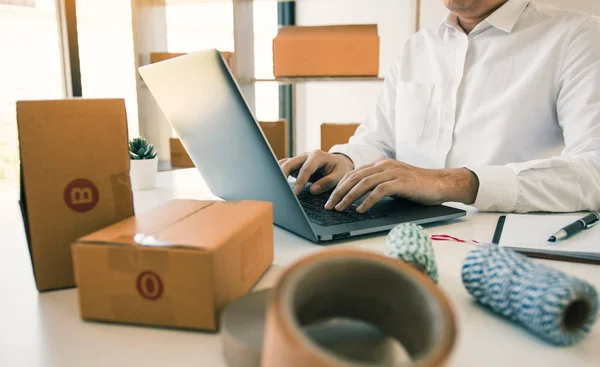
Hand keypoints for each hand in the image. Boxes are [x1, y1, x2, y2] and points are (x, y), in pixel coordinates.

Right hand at [279, 150, 354, 194]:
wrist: (339, 162)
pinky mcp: (296, 164)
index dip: (299, 182)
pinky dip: (279, 173)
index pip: (305, 169)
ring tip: (275, 186)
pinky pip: (285, 166)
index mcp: (318, 156)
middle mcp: (306, 155)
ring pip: (284, 164)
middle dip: (283, 176)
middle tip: (280, 189)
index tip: (295, 194)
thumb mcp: (339, 176)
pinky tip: (276, 183)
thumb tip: (313, 190)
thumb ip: (327, 182)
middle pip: (290, 163)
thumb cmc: (340, 169)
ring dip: (279, 174)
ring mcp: (300, 159)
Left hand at [324, 158, 478, 212]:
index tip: (330, 198)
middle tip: (329, 205)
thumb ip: (378, 185)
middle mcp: (384, 165)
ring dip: (349, 197)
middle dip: (339, 192)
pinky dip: (367, 201)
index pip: (353, 173)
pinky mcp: (401, 182)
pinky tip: (360, 210)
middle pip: (354, 177)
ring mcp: (392, 172)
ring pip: (364, 184)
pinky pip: (379, 191)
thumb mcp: (393, 182)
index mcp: (380, 164)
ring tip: (340, 209)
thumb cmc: (417, 187)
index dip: (339, 185)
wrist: (441, 183)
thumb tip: (358, 198)